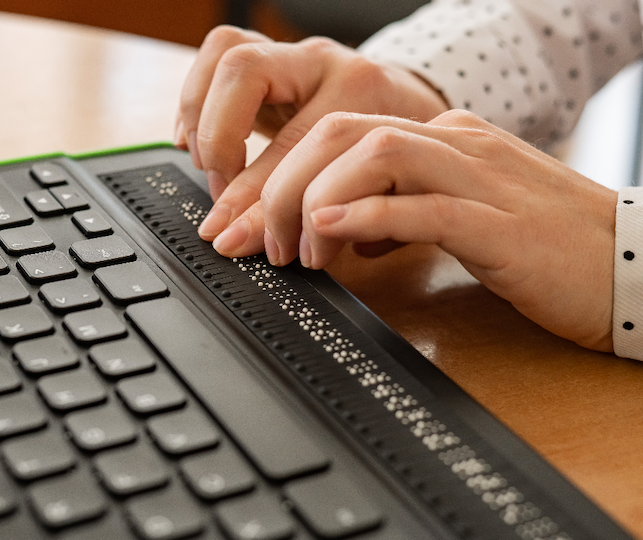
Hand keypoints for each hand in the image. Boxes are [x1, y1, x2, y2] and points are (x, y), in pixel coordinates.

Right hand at [175, 25, 448, 249]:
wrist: (409, 111)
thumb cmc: (396, 152)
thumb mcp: (368, 188)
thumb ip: (312, 212)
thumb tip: (239, 240)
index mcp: (358, 91)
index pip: (292, 140)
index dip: (252, 192)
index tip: (231, 232)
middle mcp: (320, 63)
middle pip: (246, 70)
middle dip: (218, 138)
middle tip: (219, 188)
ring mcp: (291, 57)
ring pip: (227, 50)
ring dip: (199, 112)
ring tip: (203, 162)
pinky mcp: (266, 63)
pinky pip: (215, 56)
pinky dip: (194, 101)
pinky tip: (194, 141)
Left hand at [253, 110, 615, 350]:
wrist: (634, 266)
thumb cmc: (545, 248)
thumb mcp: (458, 218)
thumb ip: (399, 212)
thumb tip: (338, 228)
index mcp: (445, 140)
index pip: (343, 132)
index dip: (286, 174)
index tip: (260, 224)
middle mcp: (457, 145)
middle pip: (344, 133)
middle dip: (285, 183)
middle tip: (264, 242)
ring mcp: (481, 178)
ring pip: (375, 154)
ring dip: (316, 200)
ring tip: (298, 251)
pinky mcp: (500, 223)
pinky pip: (423, 206)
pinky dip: (367, 216)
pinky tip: (332, 235)